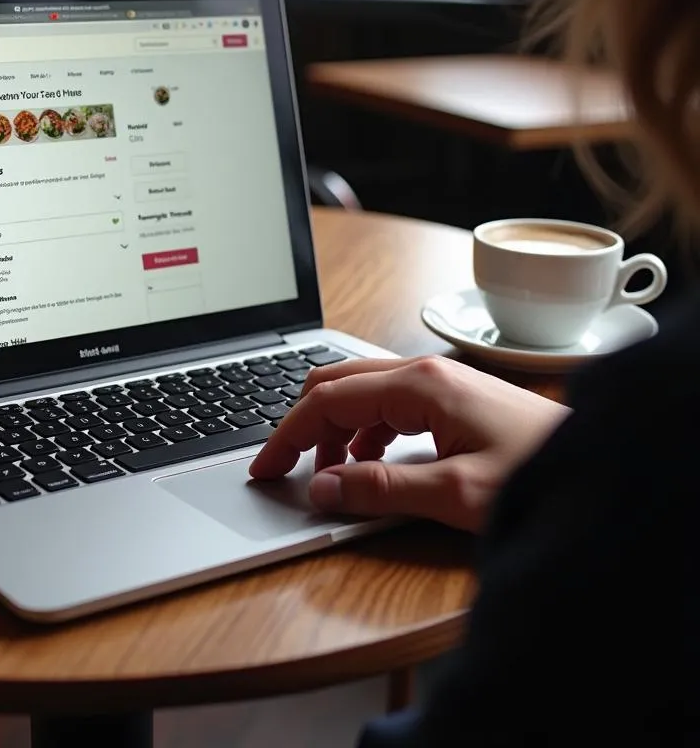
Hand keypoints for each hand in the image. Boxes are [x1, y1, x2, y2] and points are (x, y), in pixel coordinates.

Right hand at [249, 356, 569, 531]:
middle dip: (303, 425)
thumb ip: (379, 489)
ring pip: (361, 393)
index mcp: (418, 385)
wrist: (601, 467)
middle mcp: (424, 372)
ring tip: (330, 475)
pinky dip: (363, 432)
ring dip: (334, 431)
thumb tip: (320, 488)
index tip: (264, 468)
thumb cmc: (539, 474)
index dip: (286, 435)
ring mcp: (439, 382)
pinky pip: (388, 404)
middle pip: (337, 384)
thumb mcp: (453, 493)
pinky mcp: (452, 398)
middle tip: (285, 467)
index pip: (326, 399)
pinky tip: (370, 463)